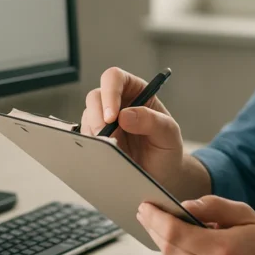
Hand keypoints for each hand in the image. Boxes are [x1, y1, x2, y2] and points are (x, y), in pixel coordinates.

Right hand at [81, 67, 184, 189]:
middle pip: (95, 96)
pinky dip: (91, 144)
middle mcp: (118, 102)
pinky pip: (85, 136)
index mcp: (136, 91)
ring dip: (95, 132)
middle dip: (97, 116)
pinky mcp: (97, 138)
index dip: (109, 92)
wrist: (161, 176)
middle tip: (107, 136)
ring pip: (87, 116)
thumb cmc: (167, 149)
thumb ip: (152, 121)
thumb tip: (124, 115)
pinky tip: (105, 154)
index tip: (112, 116)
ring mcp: (105, 120)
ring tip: (113, 148)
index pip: (115, 78)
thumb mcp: (169, 134)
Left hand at [136, 195, 254, 254]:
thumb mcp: (245, 215)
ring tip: (159, 225)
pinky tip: (176, 245)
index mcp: (222, 251)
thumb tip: (185, 205)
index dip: (156, 219)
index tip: (145, 206)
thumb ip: (213, 207)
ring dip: (162, 244)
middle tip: (145, 212)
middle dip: (153, 228)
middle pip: (168, 250)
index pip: (175, 233)